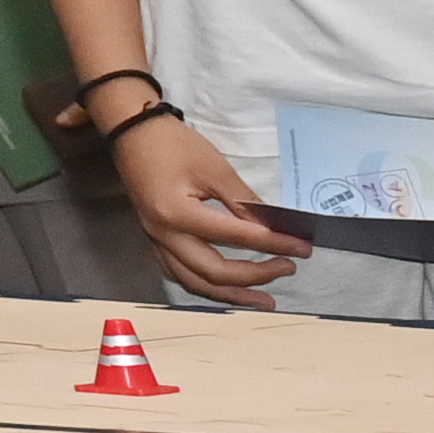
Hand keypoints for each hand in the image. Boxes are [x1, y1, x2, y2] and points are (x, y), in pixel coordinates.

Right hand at [106, 111, 301, 307]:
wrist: (132, 132)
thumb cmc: (173, 144)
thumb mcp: (216, 168)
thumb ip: (243, 202)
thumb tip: (273, 227)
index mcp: (179, 214)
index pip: (236, 237)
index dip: (273, 244)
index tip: (302, 248)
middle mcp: (164, 235)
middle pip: (213, 272)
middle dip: (255, 275)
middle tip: (288, 268)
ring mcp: (156, 240)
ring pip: (193, 282)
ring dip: (230, 295)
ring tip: (261, 300)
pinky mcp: (154, 238)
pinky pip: (178, 273)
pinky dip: (204, 285)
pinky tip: (223, 288)